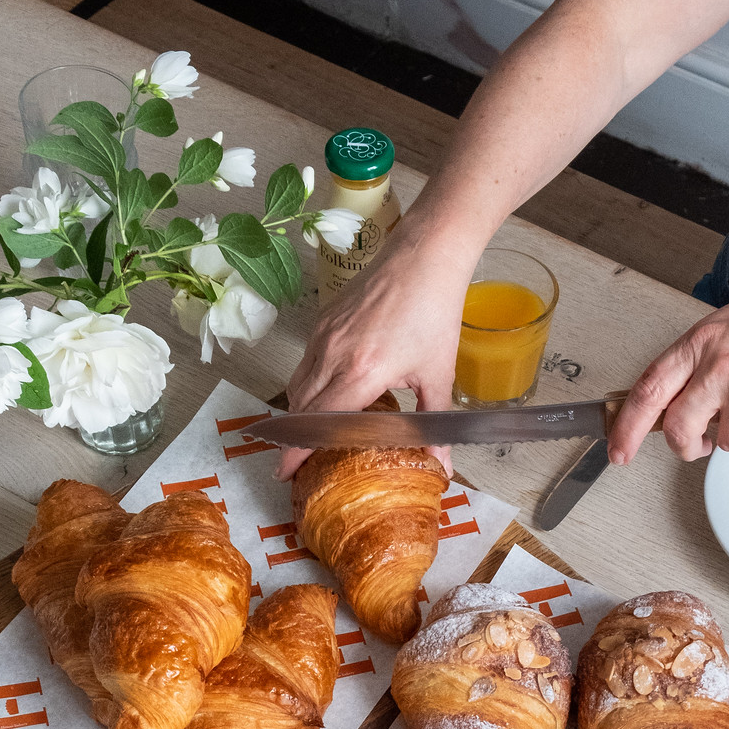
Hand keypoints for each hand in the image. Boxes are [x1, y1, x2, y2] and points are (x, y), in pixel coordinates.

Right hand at [276, 218, 474, 479]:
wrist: (424, 256)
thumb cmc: (434, 312)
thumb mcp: (439, 374)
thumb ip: (434, 423)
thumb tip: (443, 465)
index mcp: (361, 374)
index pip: (318, 423)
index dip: (298, 451)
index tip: (285, 472)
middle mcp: (334, 355)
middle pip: (301, 408)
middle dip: (295, 439)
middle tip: (296, 462)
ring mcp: (325, 335)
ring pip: (298, 385)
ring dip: (300, 413)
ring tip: (309, 434)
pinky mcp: (323, 320)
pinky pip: (305, 362)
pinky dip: (307, 384)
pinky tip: (325, 395)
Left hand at [607, 281, 728, 462]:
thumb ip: (700, 358)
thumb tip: (668, 400)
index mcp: (706, 339)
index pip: (649, 388)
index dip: (626, 426)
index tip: (617, 449)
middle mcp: (722, 366)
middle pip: (679, 429)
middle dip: (686, 445)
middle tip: (700, 442)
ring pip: (724, 442)